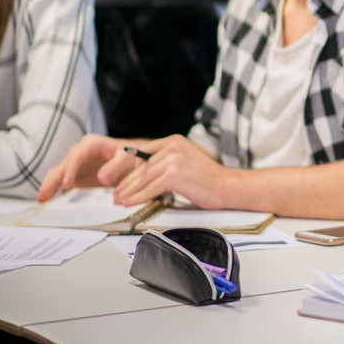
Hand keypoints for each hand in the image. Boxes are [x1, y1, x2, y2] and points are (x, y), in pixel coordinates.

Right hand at [38, 134, 132, 200]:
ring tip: (41, 199)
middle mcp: (80, 151)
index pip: (77, 155)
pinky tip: (46, 198)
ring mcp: (76, 163)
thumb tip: (102, 177)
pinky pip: (60, 180)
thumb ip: (116, 166)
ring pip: (58, 172)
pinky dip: (53, 188)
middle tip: (45, 195)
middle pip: (63, 164)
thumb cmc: (130, 156)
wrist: (132, 159)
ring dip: (49, 185)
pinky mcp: (74, 174)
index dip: (71, 169)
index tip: (67, 184)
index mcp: (92, 144)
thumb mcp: (127, 159)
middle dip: (53, 180)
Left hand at [110, 135, 224, 207]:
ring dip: (129, 191)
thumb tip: (144, 175)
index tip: (121, 180)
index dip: (130, 168)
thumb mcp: (185, 161)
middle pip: (141, 167)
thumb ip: (166, 162)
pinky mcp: (174, 174)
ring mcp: (173, 159)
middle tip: (116, 194)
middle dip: (126, 182)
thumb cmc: (209, 179)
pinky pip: (150, 188)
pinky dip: (138, 197)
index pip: (143, 153)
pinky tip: (130, 203)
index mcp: (174, 141)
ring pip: (144, 178)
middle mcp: (173, 146)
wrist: (227, 186)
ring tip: (120, 200)